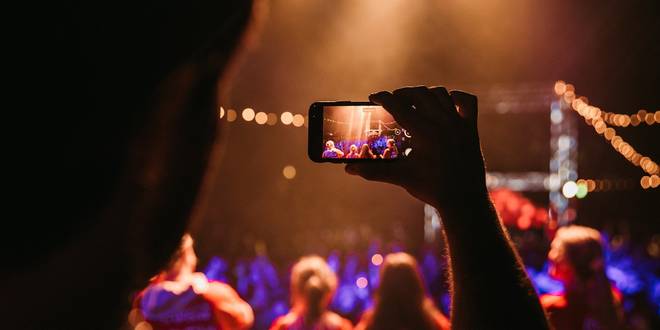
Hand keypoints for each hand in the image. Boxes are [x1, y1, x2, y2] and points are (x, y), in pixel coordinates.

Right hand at [345, 86, 486, 209]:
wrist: (464, 202)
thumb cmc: (431, 189)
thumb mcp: (401, 177)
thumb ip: (373, 170)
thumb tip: (349, 169)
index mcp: (424, 133)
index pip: (398, 106)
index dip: (383, 98)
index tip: (373, 97)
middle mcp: (443, 123)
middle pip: (419, 94)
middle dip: (402, 94)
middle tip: (392, 101)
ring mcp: (459, 124)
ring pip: (440, 94)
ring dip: (424, 94)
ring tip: (413, 102)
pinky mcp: (471, 129)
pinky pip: (467, 102)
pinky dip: (455, 97)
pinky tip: (445, 103)